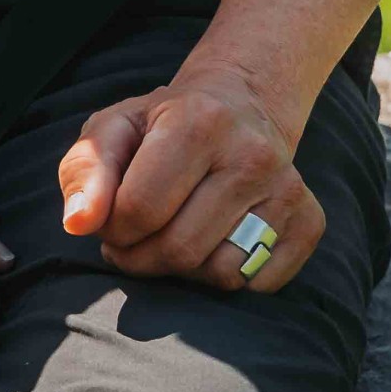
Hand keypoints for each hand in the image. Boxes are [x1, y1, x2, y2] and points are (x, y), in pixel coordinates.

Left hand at [55, 65, 323, 293]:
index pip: (139, 211)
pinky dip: (226, 275)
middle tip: (138, 236)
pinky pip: (258, 285)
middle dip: (143, 257)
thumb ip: (85, 171)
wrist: (240, 106)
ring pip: (222, 274)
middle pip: (179, 251)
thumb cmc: (162, 124)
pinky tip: (215, 240)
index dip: (113, 228)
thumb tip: (79, 223)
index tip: (116, 217)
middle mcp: (253, 153)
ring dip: (185, 270)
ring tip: (175, 236)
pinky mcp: (310, 221)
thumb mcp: (113, 129)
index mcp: (199, 120)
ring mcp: (288, 188)